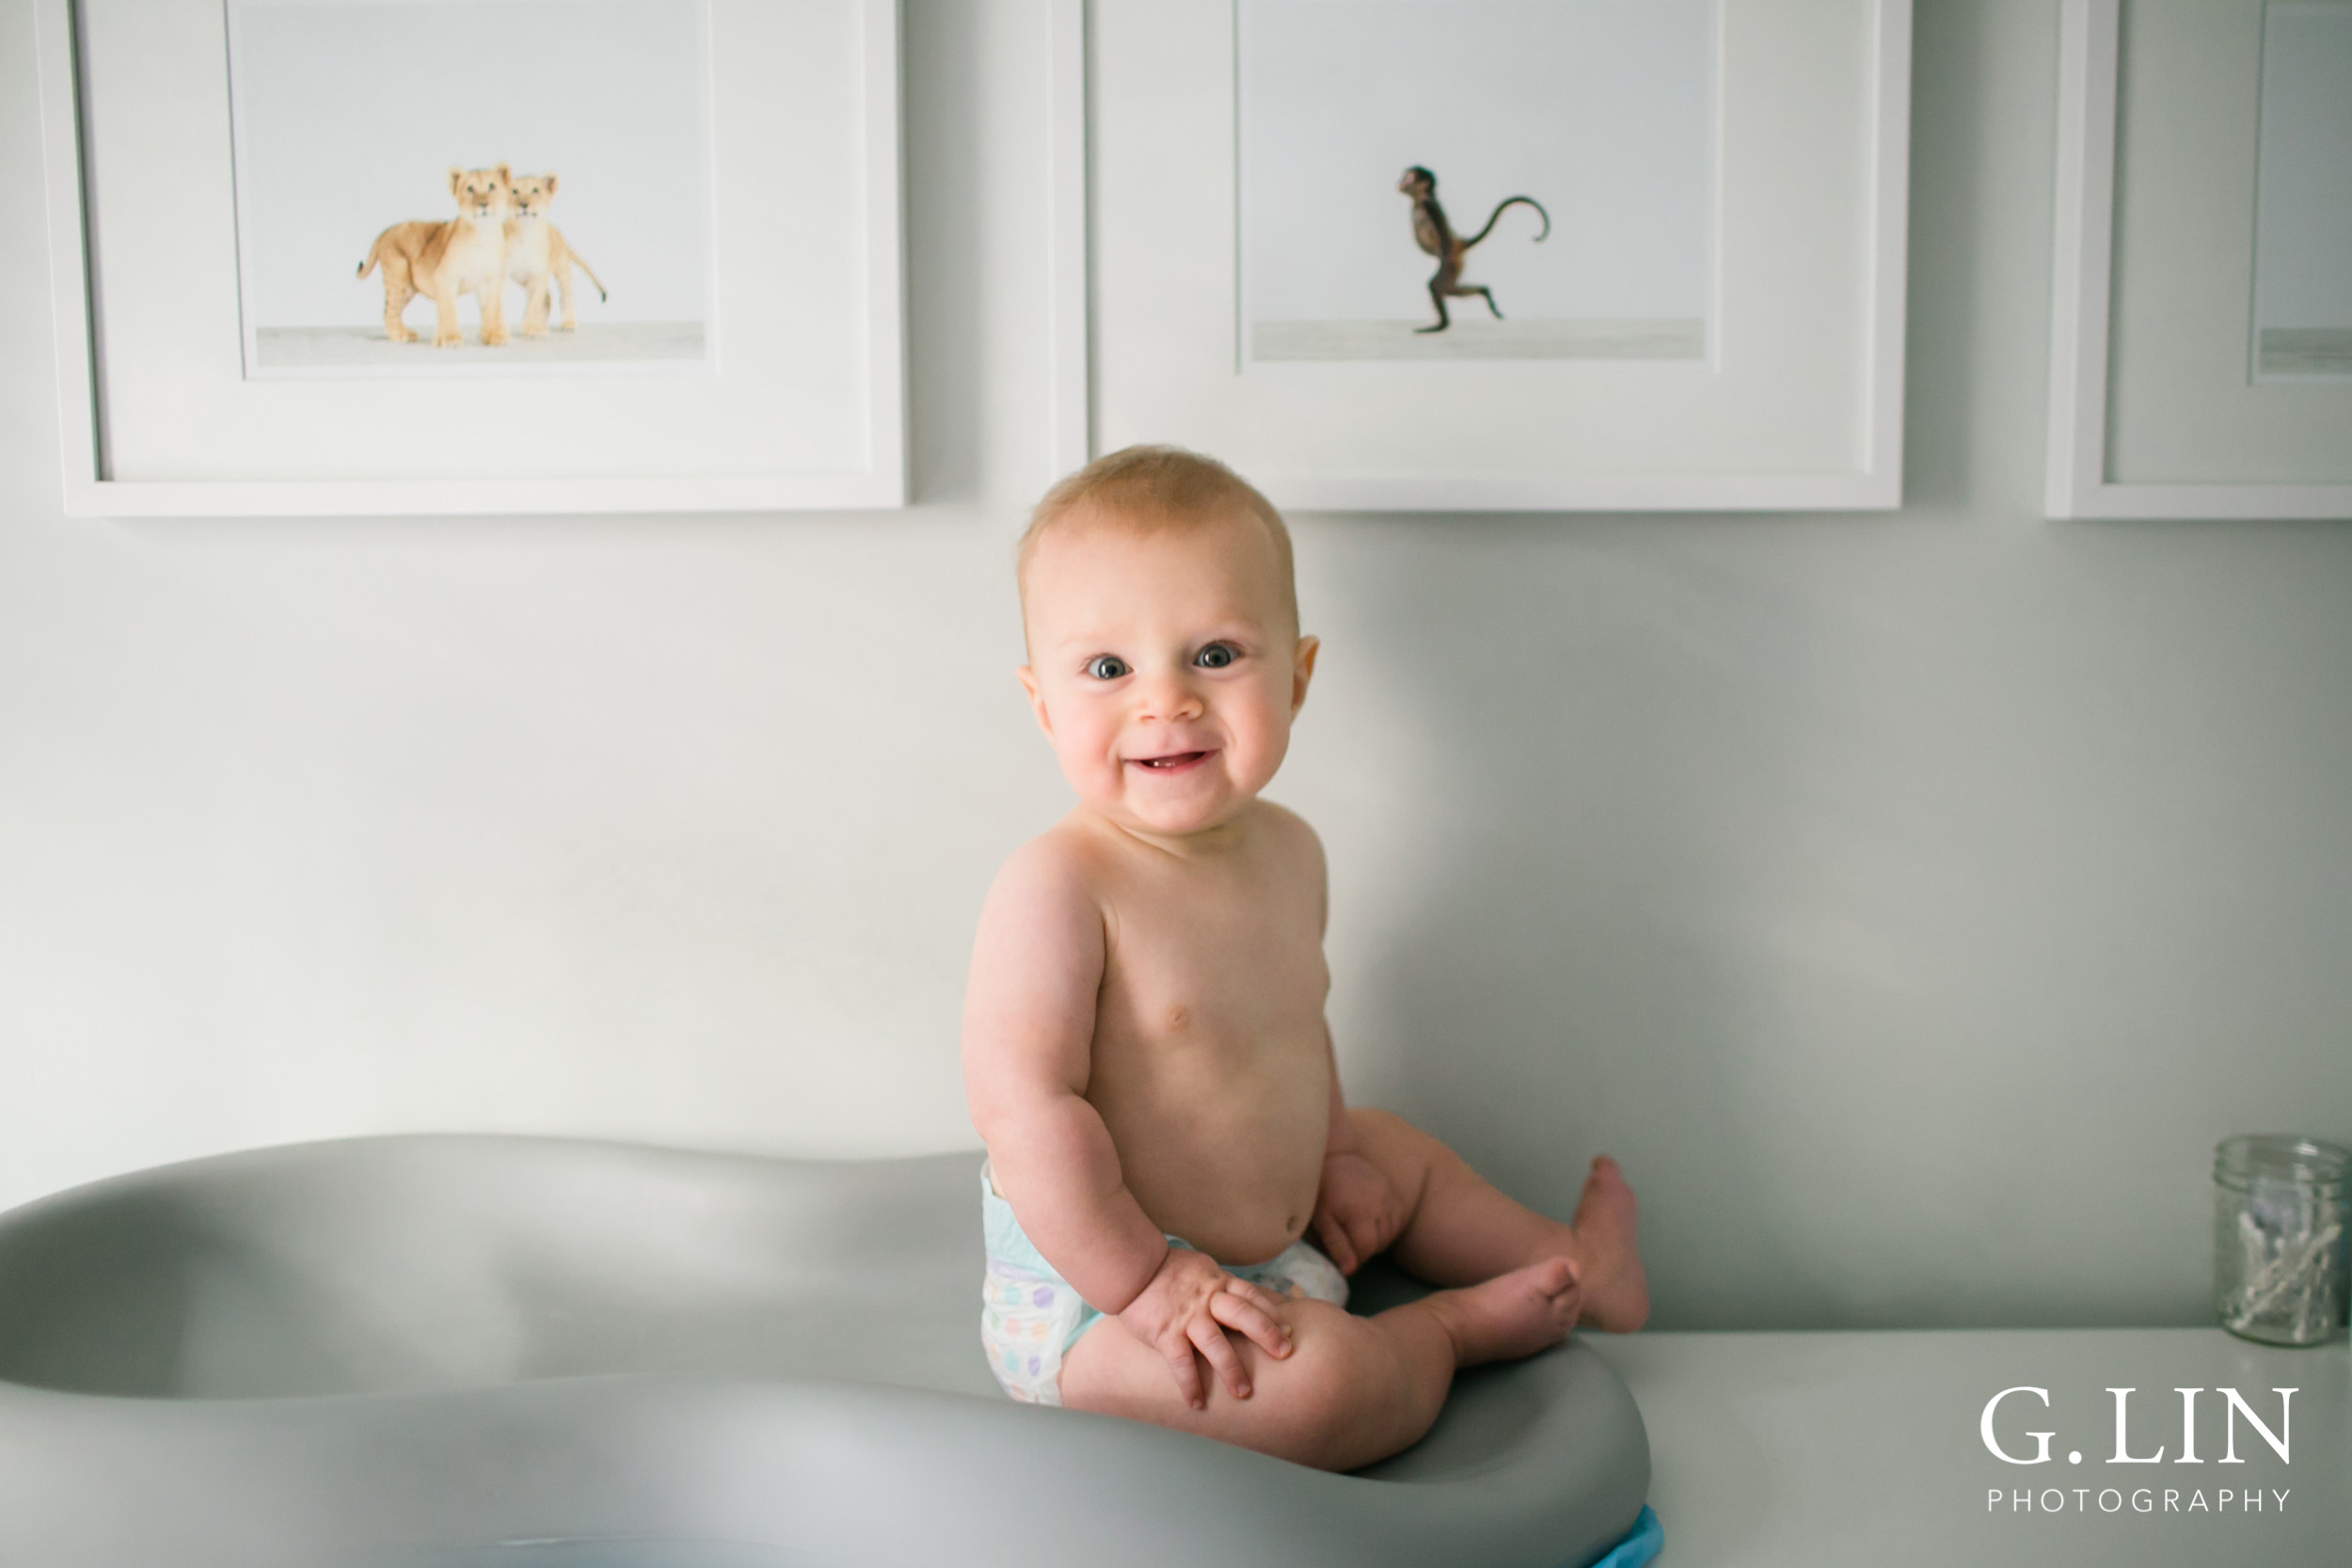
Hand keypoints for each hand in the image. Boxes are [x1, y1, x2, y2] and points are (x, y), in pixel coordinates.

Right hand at [1116, 1247, 1293, 1409]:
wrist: (1130, 1267)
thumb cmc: (1166, 1270)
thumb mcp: (1201, 1268)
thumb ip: (1221, 1285)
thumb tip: (1246, 1298)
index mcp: (1217, 1282)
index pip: (1251, 1296)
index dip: (1272, 1312)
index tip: (1289, 1330)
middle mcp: (1206, 1299)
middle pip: (1243, 1315)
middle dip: (1266, 1334)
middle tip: (1285, 1354)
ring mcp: (1187, 1317)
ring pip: (1216, 1344)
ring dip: (1232, 1369)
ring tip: (1244, 1393)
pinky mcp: (1165, 1333)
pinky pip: (1181, 1363)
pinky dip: (1190, 1384)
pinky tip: (1197, 1404)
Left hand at [1311, 1148, 1410, 1274]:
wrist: (1333, 1160)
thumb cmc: (1321, 1193)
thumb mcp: (1321, 1220)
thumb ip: (1336, 1245)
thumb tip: (1349, 1271)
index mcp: (1359, 1210)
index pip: (1366, 1248)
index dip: (1355, 1258)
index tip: (1343, 1256)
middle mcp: (1380, 1203)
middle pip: (1380, 1242)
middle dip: (1363, 1248)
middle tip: (1346, 1242)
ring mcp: (1389, 1197)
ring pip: (1389, 1233)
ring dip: (1375, 1238)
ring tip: (1356, 1230)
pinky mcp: (1393, 1193)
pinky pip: (1395, 1221)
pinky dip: (1384, 1227)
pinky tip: (1368, 1221)